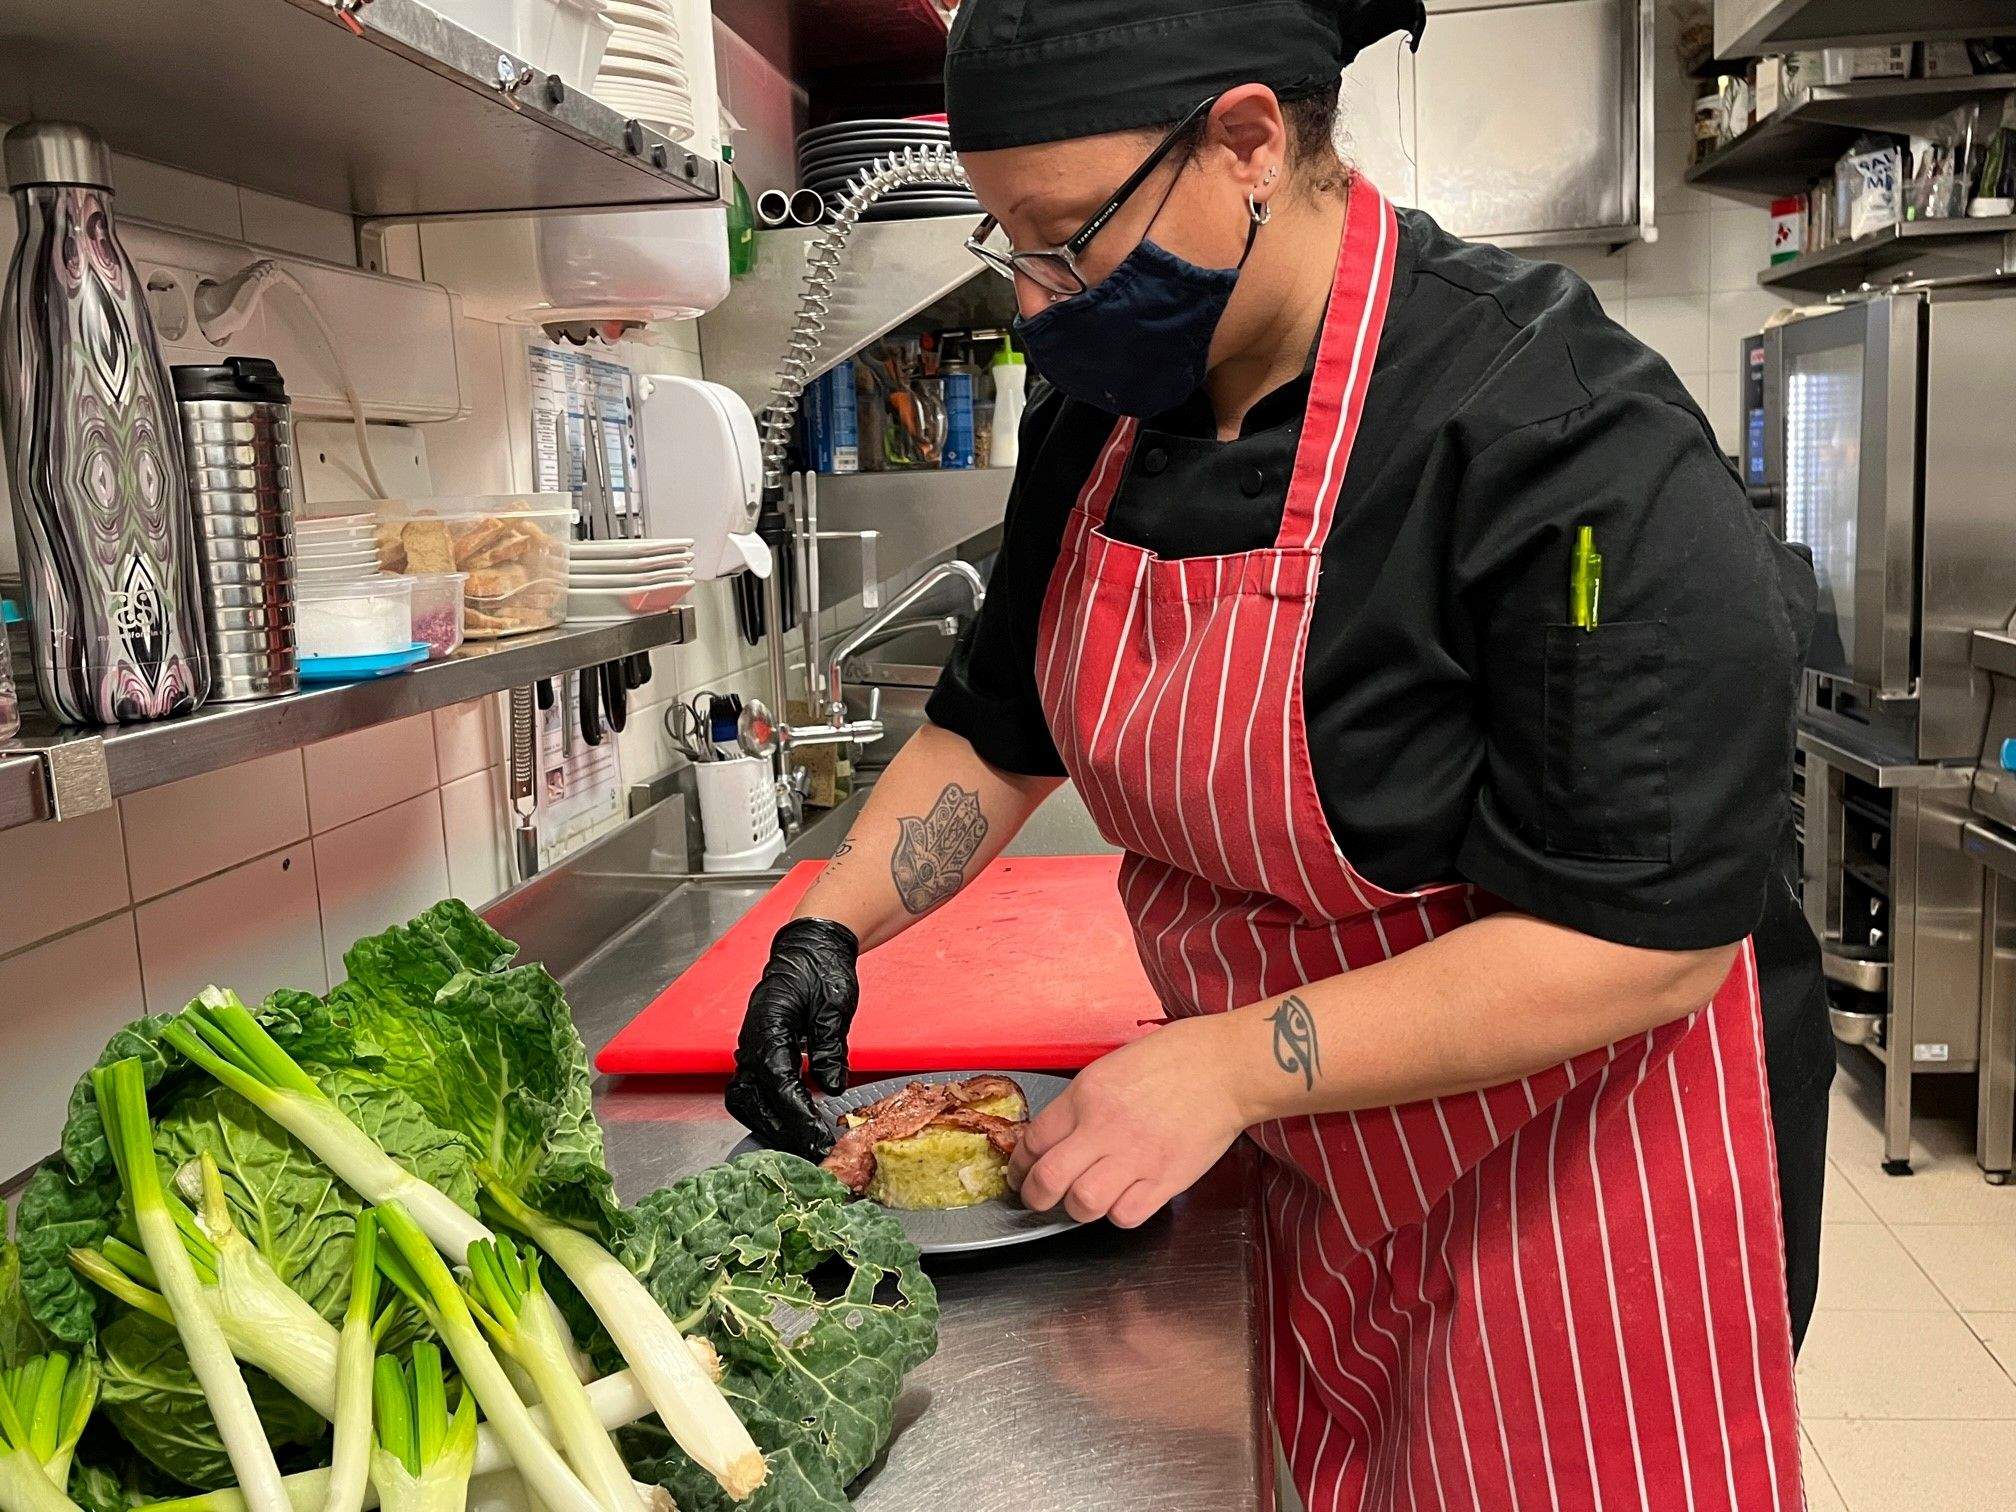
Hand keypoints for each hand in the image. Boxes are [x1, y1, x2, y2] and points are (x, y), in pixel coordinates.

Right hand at [724, 917, 859, 1158]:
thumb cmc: (821, 971)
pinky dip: (769, 1113)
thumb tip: (832, 1087)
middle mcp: (750, 1041)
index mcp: (768, 1026)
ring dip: (770, 1125)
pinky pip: (752, 1092)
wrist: (809, 951)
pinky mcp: (757, 1054)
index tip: (818, 1137)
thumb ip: (830, 1046)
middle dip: (781, 1130)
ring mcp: (750, 1048)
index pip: (777, 1082)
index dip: (797, 1115)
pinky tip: (795, 1124)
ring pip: (745, 1101)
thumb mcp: (834, 1004)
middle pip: (751, 1100)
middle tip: (814, 1149)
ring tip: (803, 1143)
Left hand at [1011, 1018, 1248, 1228]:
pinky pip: (1126, 1215)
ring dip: (1078, 1207)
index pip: (1033, 1141)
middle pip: (1048, 1179)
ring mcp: (1136, 1156)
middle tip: (1038, 1198)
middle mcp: (1105, 1128)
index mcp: (1086, 1095)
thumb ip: (1081, 1103)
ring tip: (1084, 1198)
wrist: (1224, 1067)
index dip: (1020, 1164)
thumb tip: (1056, 1136)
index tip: (1020, 1173)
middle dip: (1035, 1196)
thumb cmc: (1173, 1059)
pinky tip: (1123, 1198)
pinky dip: (1118, 1213)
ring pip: (1083, 1204)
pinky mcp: (1166, 1179)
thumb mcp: (1110, 1066)